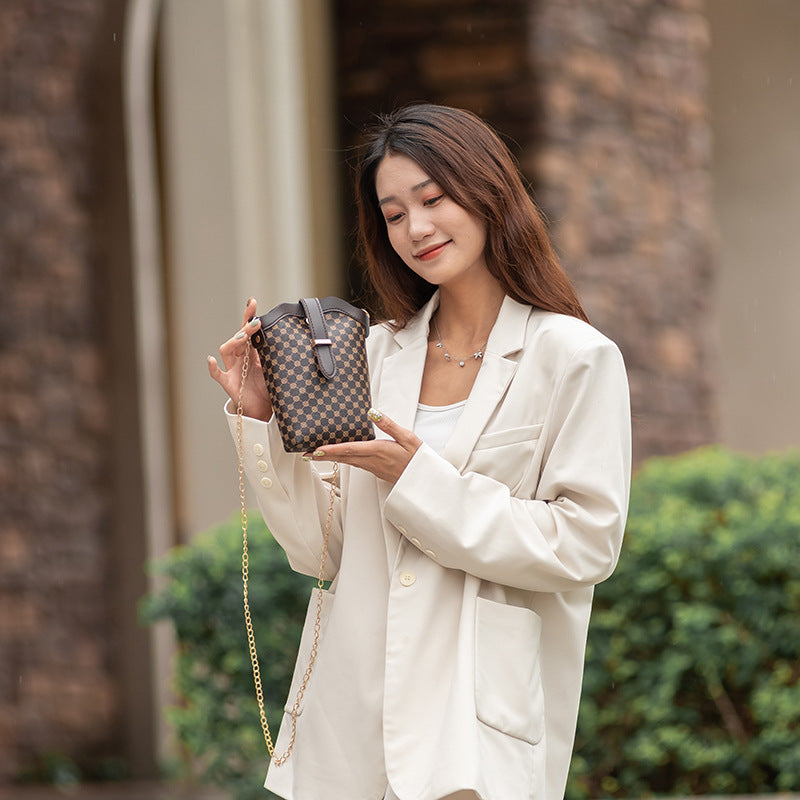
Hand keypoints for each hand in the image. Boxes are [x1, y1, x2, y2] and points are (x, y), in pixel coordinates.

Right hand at [207, 298, 272, 420]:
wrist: (263, 408)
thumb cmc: (270, 387)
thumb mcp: (277, 368)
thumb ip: (280, 355)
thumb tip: (296, 340)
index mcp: (252, 351)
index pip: (248, 330)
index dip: (249, 316)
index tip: (253, 301)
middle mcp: (240, 357)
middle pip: (238, 337)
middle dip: (245, 328)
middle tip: (256, 322)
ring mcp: (232, 369)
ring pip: (226, 350)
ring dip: (234, 341)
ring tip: (244, 337)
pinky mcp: (228, 383)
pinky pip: (216, 374)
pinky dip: (212, 367)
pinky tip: (211, 359)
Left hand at [305, 409, 422, 483]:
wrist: (424, 480)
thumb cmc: (418, 458)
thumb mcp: (408, 437)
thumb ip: (389, 424)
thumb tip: (372, 412)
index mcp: (379, 451)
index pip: (349, 449)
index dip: (331, 450)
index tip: (315, 450)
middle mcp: (372, 461)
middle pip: (343, 457)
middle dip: (323, 456)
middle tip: (306, 454)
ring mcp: (373, 468)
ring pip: (348, 462)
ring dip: (331, 459)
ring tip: (316, 455)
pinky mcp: (376, 471)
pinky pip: (355, 465)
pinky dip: (344, 460)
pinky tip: (339, 457)